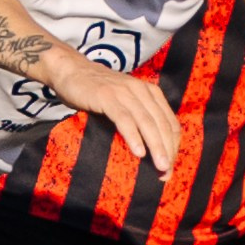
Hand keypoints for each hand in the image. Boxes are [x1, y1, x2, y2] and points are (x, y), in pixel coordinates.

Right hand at [43, 57, 179, 174]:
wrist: (71, 71)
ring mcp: (124, 92)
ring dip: (156, 146)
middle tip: (166, 173)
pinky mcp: (107, 96)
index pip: (170, 123)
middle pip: (162, 124)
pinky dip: (133, 136)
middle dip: (167, 150)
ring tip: (160, 166)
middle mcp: (141, 91)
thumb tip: (148, 150)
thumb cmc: (97, 92)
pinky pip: (124, 119)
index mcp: (150, 93)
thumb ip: (137, 117)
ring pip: (147, 122)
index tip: (170, 167)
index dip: (173, 146)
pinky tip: (139, 152)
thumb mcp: (123, 102)